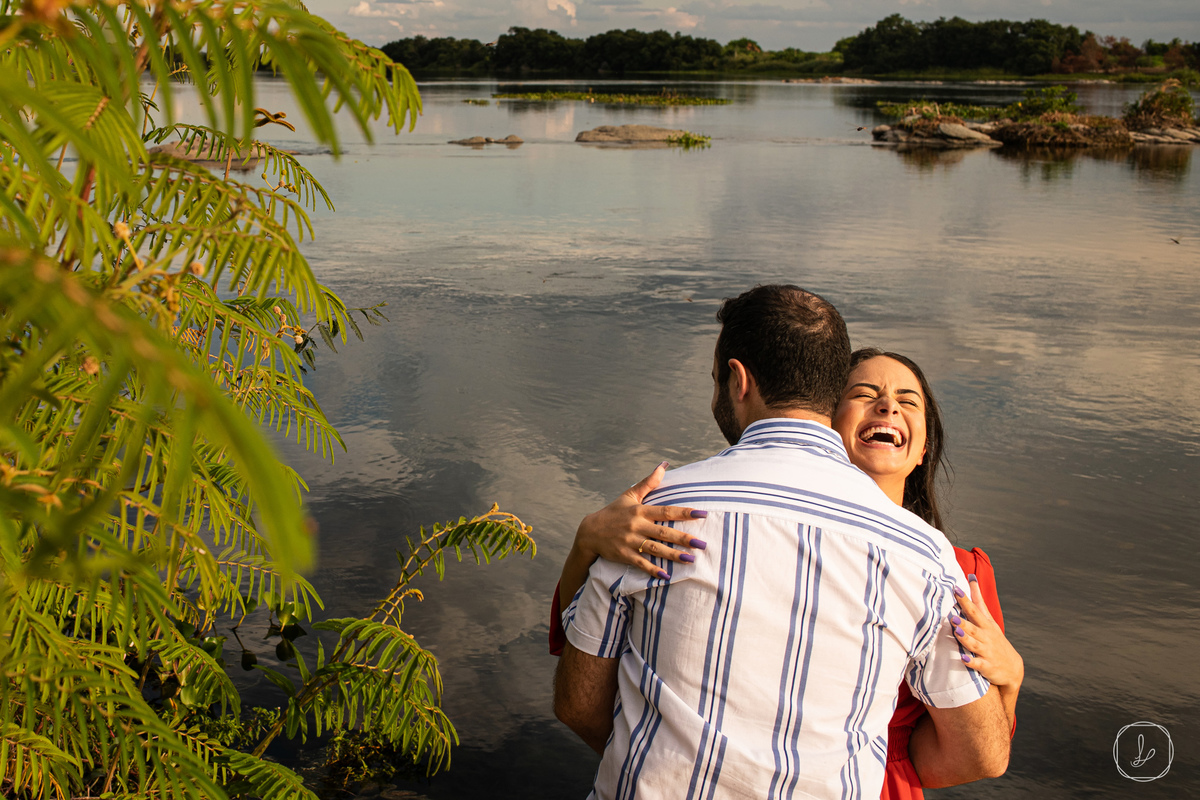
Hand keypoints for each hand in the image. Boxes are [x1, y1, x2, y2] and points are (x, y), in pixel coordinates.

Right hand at [574, 461, 707, 579]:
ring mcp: (630, 541)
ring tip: (691, 559)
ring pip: (655, 549)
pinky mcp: (624, 555)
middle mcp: (636, 525)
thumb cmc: (614, 512)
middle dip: (683, 538)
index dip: (684, 513)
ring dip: (673, 555)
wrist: (590, 532)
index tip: (701, 514)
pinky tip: (666, 576)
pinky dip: (653, 570)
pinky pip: (641, 563)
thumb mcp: (629, 495)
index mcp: (640, 510)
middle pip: (663, 532)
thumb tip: (664, 465)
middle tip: (702, 544)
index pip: (665, 511)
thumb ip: (649, 482)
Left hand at [951, 577, 1023, 689]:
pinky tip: (963, 658)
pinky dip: (971, 661)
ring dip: (966, 638)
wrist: (1012, 669)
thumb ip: (978, 600)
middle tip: (952, 615)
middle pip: (974, 627)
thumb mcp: (989, 620)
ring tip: (956, 631)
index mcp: (986, 625)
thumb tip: (971, 577)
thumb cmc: (995, 639)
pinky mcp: (986, 666)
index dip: (965, 600)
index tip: (956, 589)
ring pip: (974, 644)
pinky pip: (978, 664)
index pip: (975, 610)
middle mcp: (986, 637)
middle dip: (964, 621)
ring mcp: (987, 652)